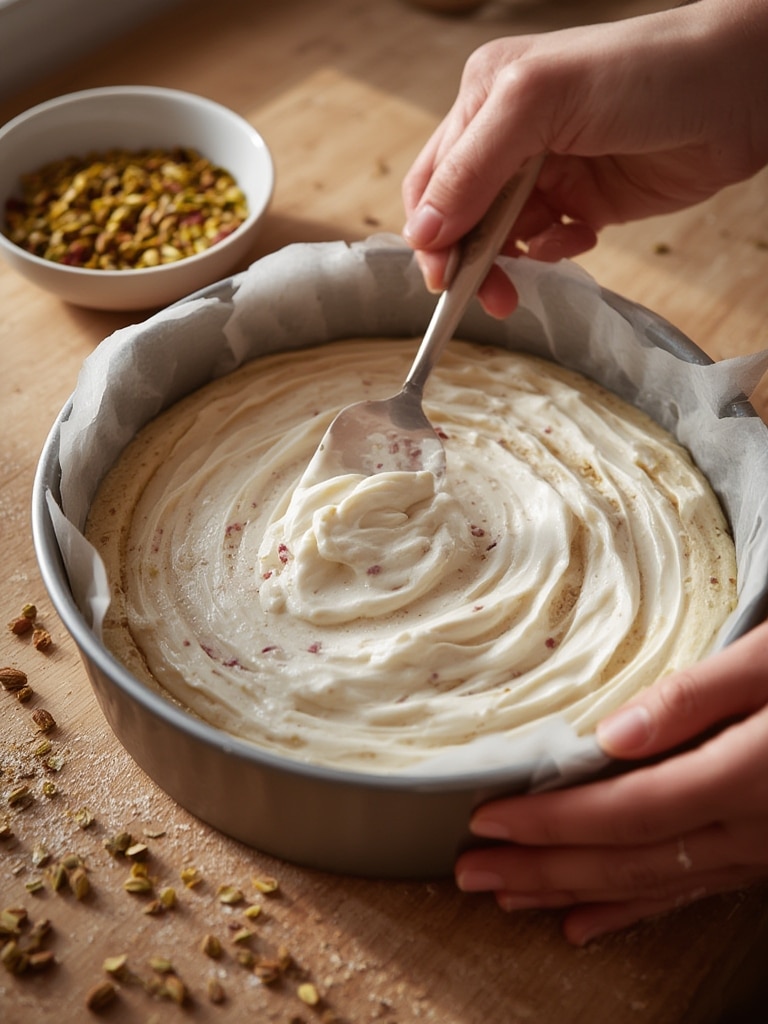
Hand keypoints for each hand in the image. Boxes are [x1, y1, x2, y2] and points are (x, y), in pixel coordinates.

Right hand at [402, 0, 767, 316]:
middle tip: (488, 296)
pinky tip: (577, 240)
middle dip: (470, 259)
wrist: (740, 89)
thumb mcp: (538, 103)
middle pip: (463, 217)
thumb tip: (423, 232)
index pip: (432, 180)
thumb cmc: (645, 69)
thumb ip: (473, 167)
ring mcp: (552, 171)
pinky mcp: (588, 202)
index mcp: (486, 99)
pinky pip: (550, 245)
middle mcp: (512, 136)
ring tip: (527, 280)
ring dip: (511, 263)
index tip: (442, 278)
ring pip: (504, 237)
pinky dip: (555, 254)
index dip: (430, 232)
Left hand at [455, 619, 767, 944]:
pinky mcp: (764, 853)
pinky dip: (633, 911)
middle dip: (544, 870)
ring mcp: (760, 851)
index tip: (489, 822)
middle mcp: (751, 829)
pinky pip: (690, 892)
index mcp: (746, 775)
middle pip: (627, 860)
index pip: (626, 811)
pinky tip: (586, 924)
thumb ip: (695, 697)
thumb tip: (610, 734)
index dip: (553, 822)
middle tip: (473, 876)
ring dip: (574, 894)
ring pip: (652, 885)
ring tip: (511, 900)